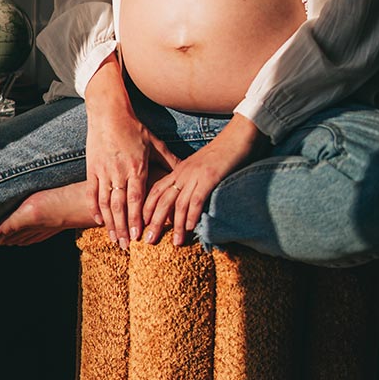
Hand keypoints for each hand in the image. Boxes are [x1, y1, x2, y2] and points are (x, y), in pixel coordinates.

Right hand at [85, 104, 180, 249]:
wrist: (107, 112)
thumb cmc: (134, 127)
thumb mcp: (155, 142)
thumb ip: (170, 160)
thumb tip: (186, 170)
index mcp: (136, 166)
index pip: (136, 198)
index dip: (136, 218)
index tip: (138, 235)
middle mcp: (118, 171)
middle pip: (120, 205)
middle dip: (122, 227)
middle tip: (125, 246)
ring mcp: (103, 171)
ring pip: (105, 202)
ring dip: (109, 223)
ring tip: (114, 239)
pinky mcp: (92, 168)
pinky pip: (91, 192)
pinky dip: (94, 208)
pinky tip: (97, 221)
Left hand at [141, 115, 269, 247]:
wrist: (237, 136)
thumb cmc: (220, 153)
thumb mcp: (199, 167)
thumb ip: (190, 181)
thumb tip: (186, 203)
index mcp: (178, 170)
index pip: (155, 191)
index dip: (147, 209)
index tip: (142, 226)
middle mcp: (183, 173)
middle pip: (162, 200)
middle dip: (154, 222)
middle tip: (149, 241)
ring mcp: (195, 175)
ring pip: (179, 203)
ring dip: (176, 225)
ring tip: (175, 242)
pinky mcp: (209, 177)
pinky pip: (197, 199)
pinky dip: (192, 215)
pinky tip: (191, 227)